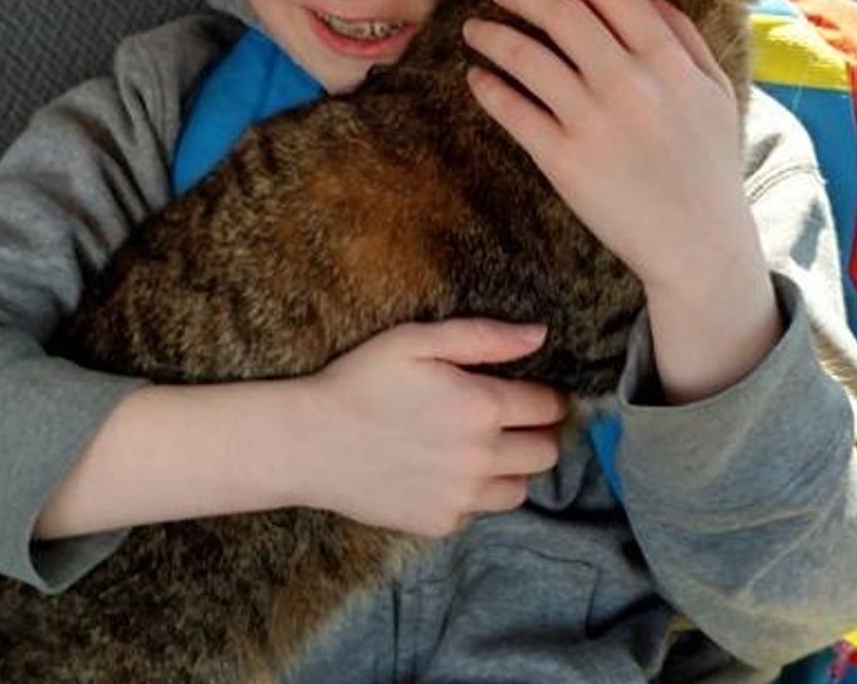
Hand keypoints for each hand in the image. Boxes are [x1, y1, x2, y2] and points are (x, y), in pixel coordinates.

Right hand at [297, 319, 565, 536]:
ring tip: (480, 450)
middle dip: (535, 434)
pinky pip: (480, 511)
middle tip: (507, 422)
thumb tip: (540, 335)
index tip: (528, 393)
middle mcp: (481, 457)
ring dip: (511, 468)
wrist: (307, 442)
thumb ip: (484, 337)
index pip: (549, 406)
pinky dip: (474, 494)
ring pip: (522, 488)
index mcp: (482, 407)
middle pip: (547, 452)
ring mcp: (462, 496)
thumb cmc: (360, 382)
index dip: (544, 396)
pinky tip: (444, 473)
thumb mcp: (417, 341)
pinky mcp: (441, 522)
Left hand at [462, 0, 749, 291]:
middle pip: (561, 13)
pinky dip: (488, 88)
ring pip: (527, 58)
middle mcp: (628, 84)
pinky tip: (477, 77)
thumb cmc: (707, 165)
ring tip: (474, 29)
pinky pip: (514, 112)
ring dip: (492, 34)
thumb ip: (680, 32)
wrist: (696, 243)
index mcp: (668, 62)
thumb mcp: (713, 90)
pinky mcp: (564, 162)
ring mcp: (593, 123)